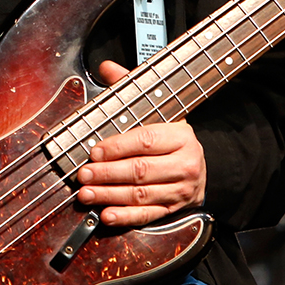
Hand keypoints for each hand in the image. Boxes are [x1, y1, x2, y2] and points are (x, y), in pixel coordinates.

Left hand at [76, 60, 206, 226]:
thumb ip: (130, 89)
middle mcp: (184, 163)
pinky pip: (148, 215)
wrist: (201, 168)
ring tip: (86, 194)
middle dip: (107, 173)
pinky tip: (107, 215)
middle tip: (83, 174)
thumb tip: (107, 67)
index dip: (117, 147)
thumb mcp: (158, 111)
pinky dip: (125, 217)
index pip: (146, 140)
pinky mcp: (174, 209)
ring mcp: (180, 189)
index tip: (94, 150)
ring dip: (110, 196)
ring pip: (141, 195)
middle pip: (141, 170)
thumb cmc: (172, 138)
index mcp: (180, 135)